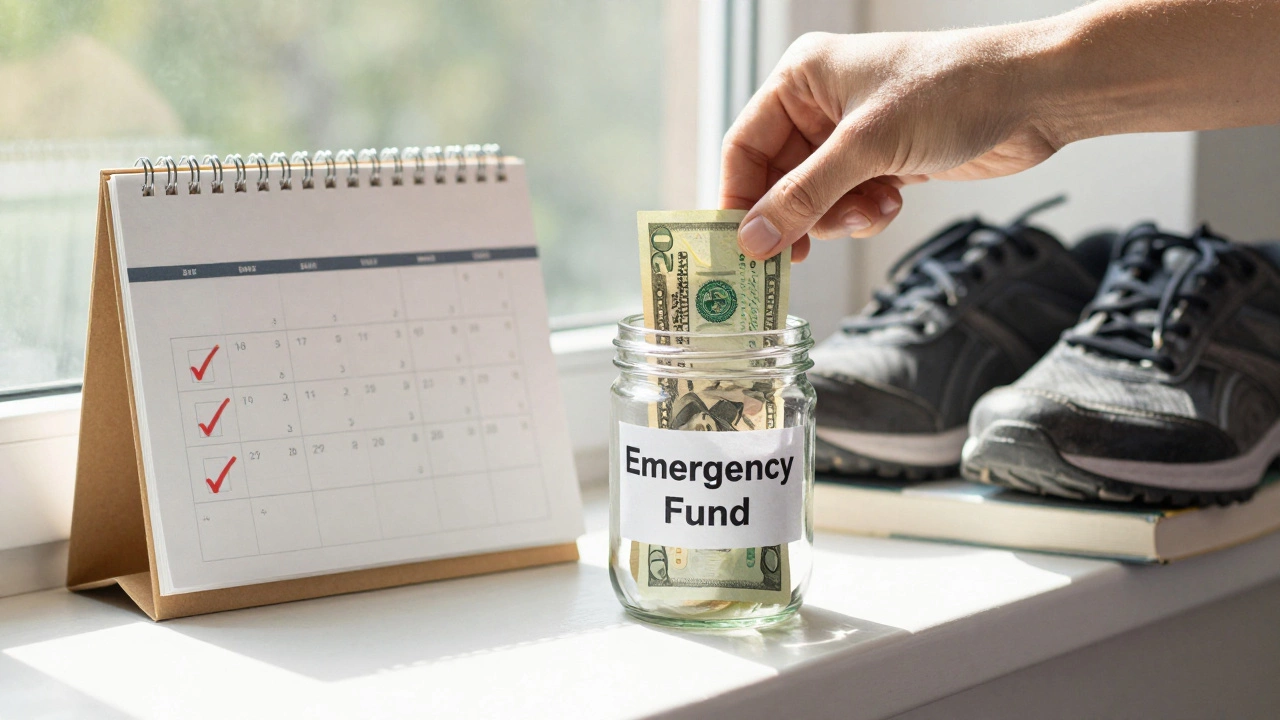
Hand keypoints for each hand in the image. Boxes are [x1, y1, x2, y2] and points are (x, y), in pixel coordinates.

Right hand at [723, 28, 1057, 260]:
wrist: (1033, 95)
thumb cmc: (951, 90)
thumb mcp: (866, 146)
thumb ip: (803, 196)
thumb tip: (753, 240)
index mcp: (801, 78)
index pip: (744, 146)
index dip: (739, 199)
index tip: (740, 249)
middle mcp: (820, 104)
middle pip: (777, 180)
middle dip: (795, 215)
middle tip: (793, 259)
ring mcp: (852, 135)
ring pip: (814, 198)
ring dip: (837, 217)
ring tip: (871, 211)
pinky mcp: (882, 160)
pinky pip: (849, 202)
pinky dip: (864, 213)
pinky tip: (892, 202)